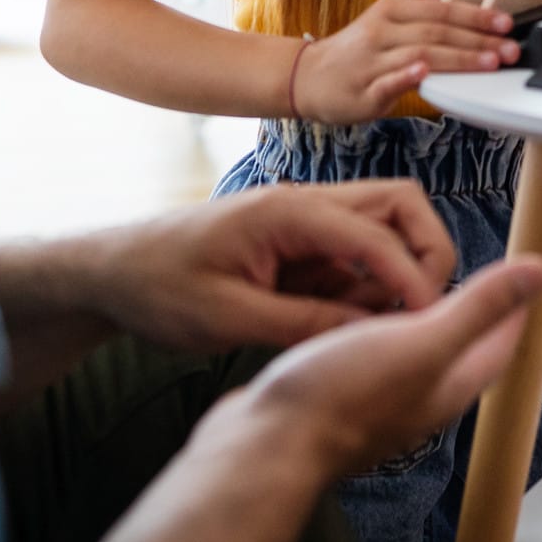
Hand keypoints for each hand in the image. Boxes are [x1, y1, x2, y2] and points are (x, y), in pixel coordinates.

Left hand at [87, 181, 458, 351]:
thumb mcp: (228, 317)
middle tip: (426, 310)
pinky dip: (370, 284)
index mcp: (287, 213)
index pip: (377, 234)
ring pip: (383, 228)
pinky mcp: (299, 244)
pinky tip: (355, 322)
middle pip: (399, 207)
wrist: (112, 272)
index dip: (413, 279)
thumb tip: (370, 336)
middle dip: (427, 253)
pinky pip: (354, 255)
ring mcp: (304, 222)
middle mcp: (304, 205)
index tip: (429, 323)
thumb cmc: (157, 286)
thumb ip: (304, 323)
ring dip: (398, 271)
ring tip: (389, 324)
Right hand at [228, 255, 541, 478]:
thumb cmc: (341, 396)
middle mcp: (418, 404)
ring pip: (413, 362)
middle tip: (476, 283)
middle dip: (472, 319)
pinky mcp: (338, 406)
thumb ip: (479, 308)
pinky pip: (371, 365)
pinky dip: (377, 337)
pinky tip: (358, 325)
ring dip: (421, 327)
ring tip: (417, 295)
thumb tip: (540, 274)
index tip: (522, 278)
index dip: (512, 310)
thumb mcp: (422, 340)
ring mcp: (376, 409)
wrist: (267, 446)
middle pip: (460, 357)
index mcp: (447, 388)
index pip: (497, 346)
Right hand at [295, 0, 517, 122]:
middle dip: (478, 40)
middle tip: (510, 49)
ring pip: (419, 54)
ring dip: (457, 58)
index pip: (441, 10)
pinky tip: (426, 73)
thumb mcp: (381, 13)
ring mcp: (372, 61)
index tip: (506, 22)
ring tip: (489, 63)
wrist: (306, 77)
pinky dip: (407, 76)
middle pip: (436, 31)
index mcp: (390, 10)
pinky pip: (387, 81)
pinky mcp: (363, 91)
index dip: (475, 15)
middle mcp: (382, 31)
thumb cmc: (355, 48)